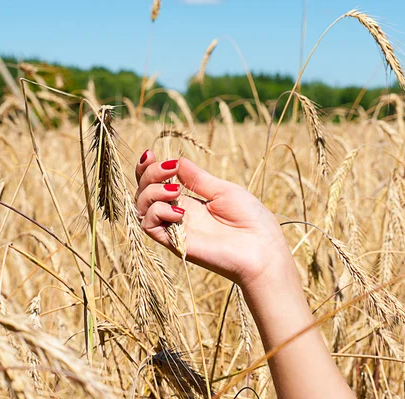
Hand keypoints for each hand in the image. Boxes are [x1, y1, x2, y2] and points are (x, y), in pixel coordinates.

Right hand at [135, 150, 291, 286]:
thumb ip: (197, 178)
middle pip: (144, 191)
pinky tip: (179, 211)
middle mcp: (178, 215)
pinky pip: (148, 226)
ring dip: (151, 191)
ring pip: (141, 207)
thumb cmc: (251, 221)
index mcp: (189, 202)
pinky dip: (157, 212)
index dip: (148, 168)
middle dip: (148, 174)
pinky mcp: (175, 243)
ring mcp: (175, 229)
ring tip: (176, 191)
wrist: (263, 251)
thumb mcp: (223, 190)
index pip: (156, 183)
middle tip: (168, 170)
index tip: (151, 154)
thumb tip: (176, 160)